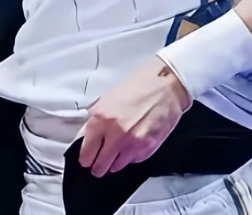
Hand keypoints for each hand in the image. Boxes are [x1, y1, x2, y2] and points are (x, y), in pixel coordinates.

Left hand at [79, 56, 193, 177]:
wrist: (166, 85)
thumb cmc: (139, 86)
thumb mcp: (108, 98)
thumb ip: (96, 120)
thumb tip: (87, 137)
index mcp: (101, 118)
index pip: (86, 152)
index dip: (85, 158)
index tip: (86, 159)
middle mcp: (116, 134)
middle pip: (100, 166)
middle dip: (97, 166)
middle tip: (97, 164)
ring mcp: (133, 144)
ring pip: (116, 167)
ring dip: (114, 162)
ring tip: (117, 151)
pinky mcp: (148, 148)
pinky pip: (133, 161)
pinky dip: (131, 156)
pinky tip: (132, 143)